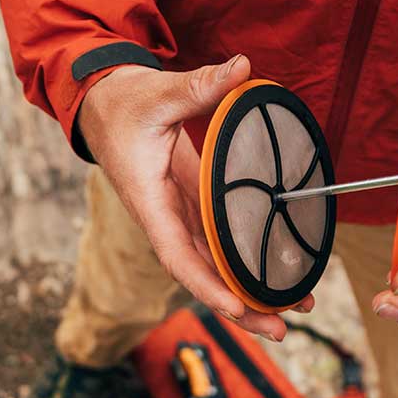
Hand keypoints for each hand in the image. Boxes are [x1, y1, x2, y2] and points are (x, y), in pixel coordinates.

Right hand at [77, 57, 311, 341]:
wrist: (103, 104)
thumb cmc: (123, 104)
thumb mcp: (156, 93)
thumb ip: (198, 86)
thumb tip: (241, 67)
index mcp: (150, 202)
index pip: (178, 256)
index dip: (208, 286)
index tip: (239, 308)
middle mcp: (166, 221)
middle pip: (202, 276)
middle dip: (240, 307)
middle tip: (282, 330)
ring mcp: (181, 220)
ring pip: (214, 268)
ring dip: (251, 293)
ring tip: (294, 309)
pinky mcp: (194, 212)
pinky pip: (220, 248)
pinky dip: (247, 265)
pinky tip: (279, 275)